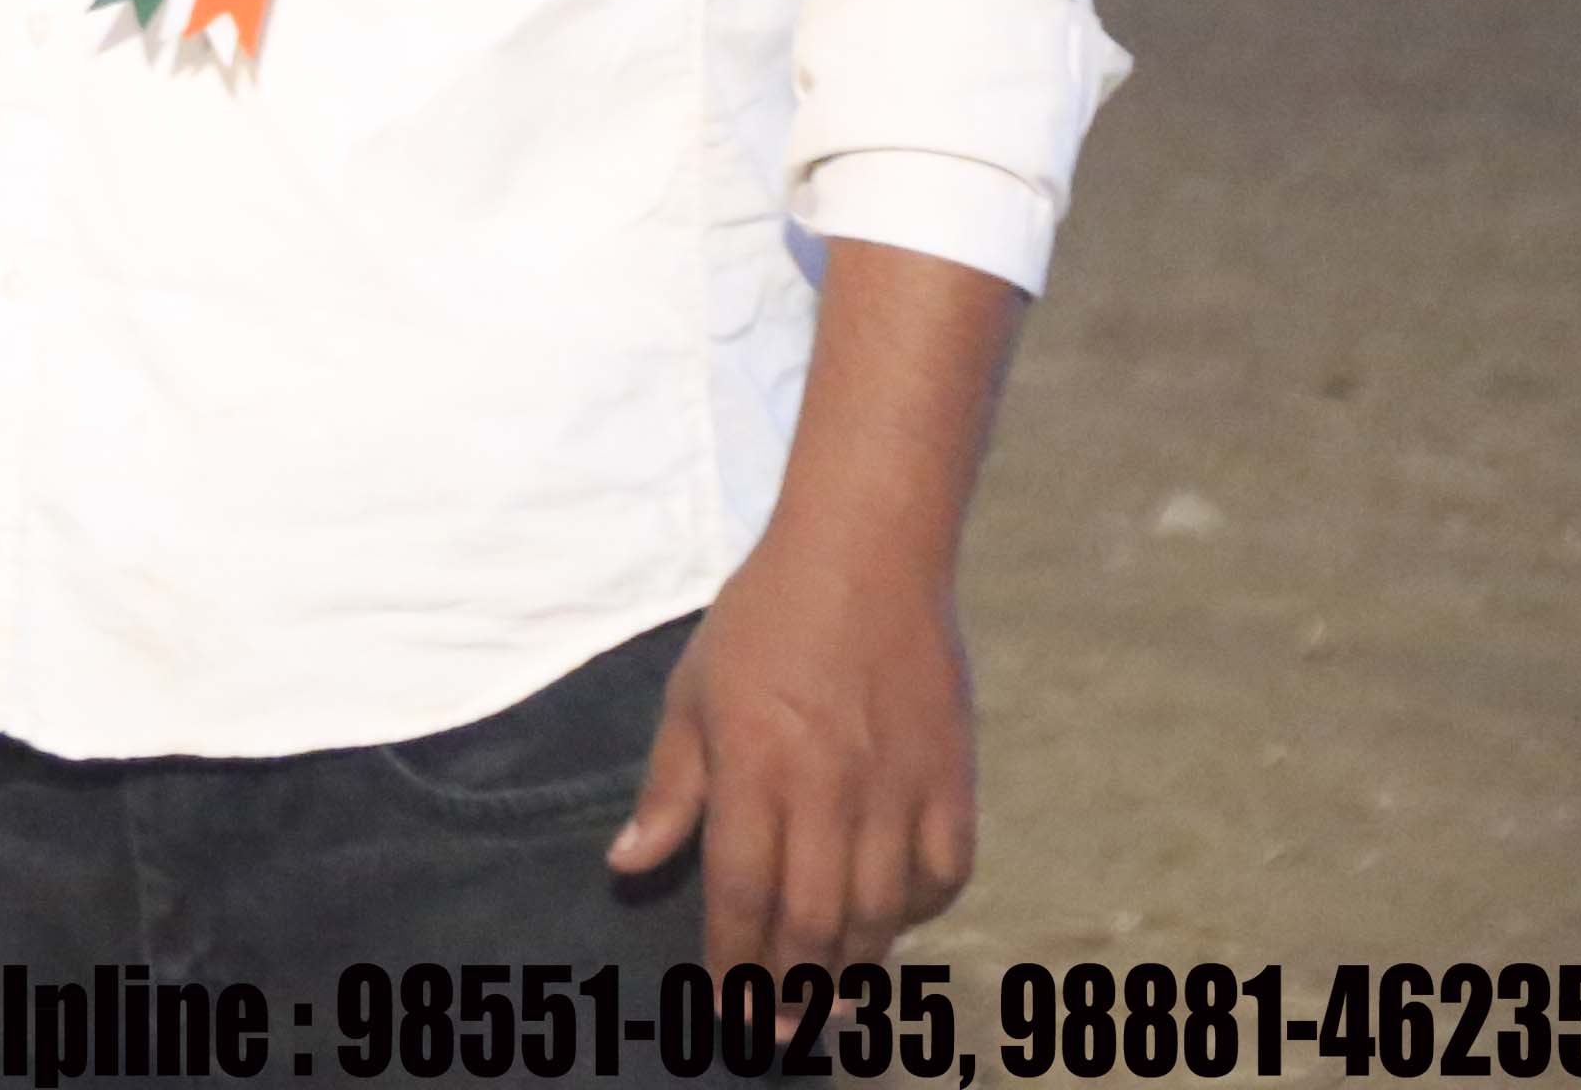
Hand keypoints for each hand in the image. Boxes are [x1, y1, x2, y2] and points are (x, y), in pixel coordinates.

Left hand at [608, 531, 978, 971]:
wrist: (865, 553)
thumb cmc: (764, 620)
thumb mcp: (692, 694)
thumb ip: (670, 789)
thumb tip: (628, 865)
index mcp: (754, 766)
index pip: (740, 891)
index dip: (732, 958)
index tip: (725, 1001)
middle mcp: (829, 787)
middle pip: (814, 919)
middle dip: (793, 985)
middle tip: (781, 1028)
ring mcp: (899, 786)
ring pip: (881, 910)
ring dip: (854, 966)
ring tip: (832, 1000)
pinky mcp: (953, 777)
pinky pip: (946, 873)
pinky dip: (919, 911)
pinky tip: (893, 924)